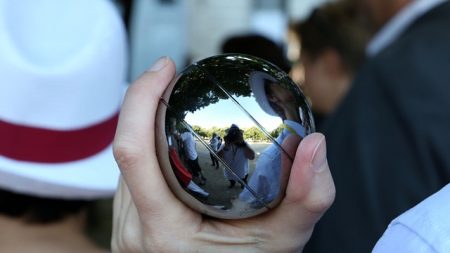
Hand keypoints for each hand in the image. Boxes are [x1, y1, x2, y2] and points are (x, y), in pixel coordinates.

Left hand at [112, 57, 334, 252]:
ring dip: (145, 126)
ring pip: (127, 163)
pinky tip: (171, 139)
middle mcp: (132, 232)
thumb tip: (316, 143)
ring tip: (173, 103)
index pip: (133, 153)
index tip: (165, 68)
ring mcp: (125, 231)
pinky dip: (149, 149)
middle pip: (125, 150)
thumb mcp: (286, 239)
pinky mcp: (128, 227)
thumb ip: (308, 197)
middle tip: (173, 76)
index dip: (139, 100)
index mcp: (162, 233)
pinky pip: (132, 177)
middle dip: (143, 104)